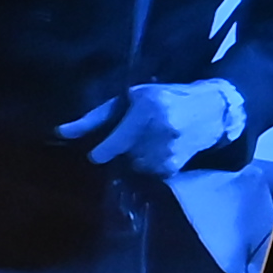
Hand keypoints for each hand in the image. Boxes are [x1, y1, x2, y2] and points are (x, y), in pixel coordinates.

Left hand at [67, 75, 246, 171]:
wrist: (211, 110)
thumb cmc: (164, 98)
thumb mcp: (131, 98)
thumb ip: (96, 117)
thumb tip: (60, 132)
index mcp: (147, 108)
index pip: (116, 140)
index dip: (103, 151)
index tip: (96, 156)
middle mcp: (160, 129)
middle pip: (123, 155)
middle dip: (124, 149)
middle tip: (136, 137)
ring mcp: (169, 150)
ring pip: (133, 167)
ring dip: (136, 159)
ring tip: (151, 142)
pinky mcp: (175, 167)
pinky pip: (148, 174)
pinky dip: (149, 166)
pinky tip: (161, 151)